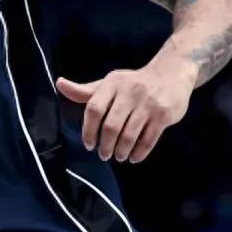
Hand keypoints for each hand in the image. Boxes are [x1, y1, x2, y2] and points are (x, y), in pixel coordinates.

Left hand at [56, 66, 190, 163]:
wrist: (172, 73)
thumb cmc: (134, 83)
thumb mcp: (110, 83)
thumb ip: (86, 91)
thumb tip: (59, 84)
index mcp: (112, 84)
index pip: (94, 109)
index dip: (88, 129)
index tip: (88, 144)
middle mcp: (130, 93)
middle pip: (111, 126)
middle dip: (105, 145)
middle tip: (104, 155)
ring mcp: (148, 104)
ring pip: (130, 135)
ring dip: (121, 150)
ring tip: (118, 156)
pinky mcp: (163, 115)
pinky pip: (149, 139)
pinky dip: (140, 152)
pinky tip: (134, 157)